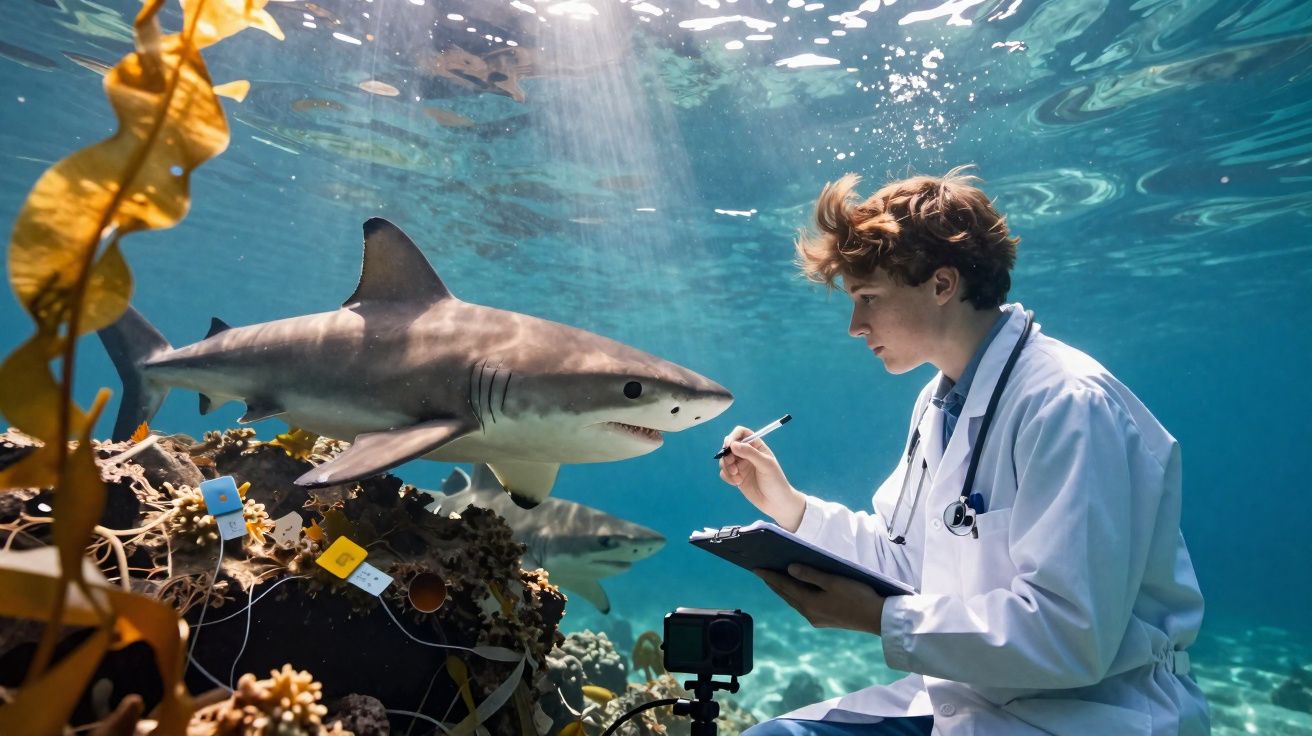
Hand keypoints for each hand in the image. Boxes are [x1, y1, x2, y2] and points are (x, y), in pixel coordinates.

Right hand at [718, 426, 805, 530]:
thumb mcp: (765, 465)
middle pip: (729, 446)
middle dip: (727, 455)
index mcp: (757, 446)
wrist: (776, 504)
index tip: (729, 446)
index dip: (733, 436)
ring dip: (727, 467)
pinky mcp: (736, 477)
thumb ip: (750, 453)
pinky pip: (724, 472)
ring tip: (737, 477)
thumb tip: (732, 444)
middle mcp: (747, 454)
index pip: (741, 433)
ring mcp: (741, 466)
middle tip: (732, 465)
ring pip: (724, 459)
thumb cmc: (775, 482)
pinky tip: (737, 483)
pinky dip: (727, 476)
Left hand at [755, 564, 885, 635]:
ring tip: (775, 579)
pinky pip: (804, 606)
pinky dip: (797, 596)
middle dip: (774, 583)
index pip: (784, 586)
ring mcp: (818, 618)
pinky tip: (797, 591)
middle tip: (762, 571)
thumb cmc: (858, 596)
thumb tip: (790, 568)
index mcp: (810, 603)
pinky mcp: (826, 620)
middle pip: (787, 595)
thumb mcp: (833, 581)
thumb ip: (811, 574)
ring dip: (785, 590)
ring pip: (795, 602)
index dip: (770, 576)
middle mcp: (810, 613)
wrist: (878, 618)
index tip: (757, 568)